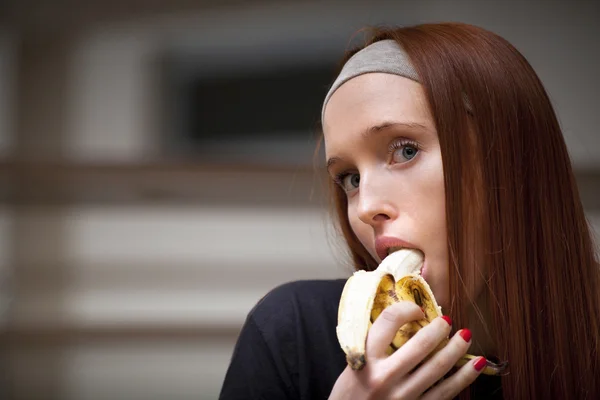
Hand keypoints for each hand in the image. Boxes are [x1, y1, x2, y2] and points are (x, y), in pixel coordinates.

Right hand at [329, 301, 484, 398]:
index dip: (407, 309)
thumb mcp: (354, 362)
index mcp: (365, 358)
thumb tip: (404, 315)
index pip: (389, 321)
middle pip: (420, 345)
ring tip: (466, 336)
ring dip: (457, 349)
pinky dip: (465, 376)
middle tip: (448, 321)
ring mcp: (402, 397)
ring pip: (438, 368)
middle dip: (440, 329)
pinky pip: (447, 392)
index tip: (417, 309)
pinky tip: (476, 364)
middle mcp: (384, 377)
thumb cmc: (351, 390)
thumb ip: (375, 342)